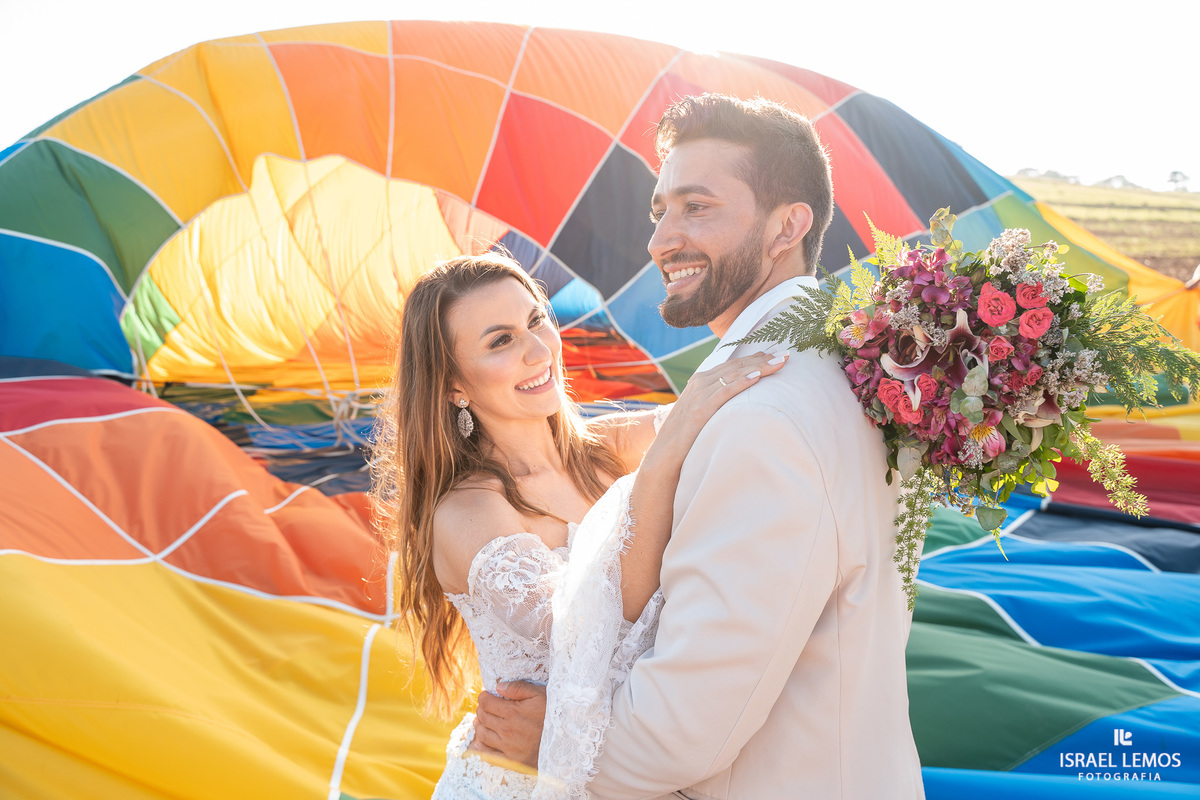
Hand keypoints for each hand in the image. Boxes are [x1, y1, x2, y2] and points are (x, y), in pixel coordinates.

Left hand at [469, 680, 546, 769]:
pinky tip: (480, 742)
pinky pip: (489, 755)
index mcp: (512, 712)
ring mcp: (508, 747)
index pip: (487, 703)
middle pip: (483, 718)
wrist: (566, 742)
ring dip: (479, 726)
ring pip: (483, 735)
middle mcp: (507, 730)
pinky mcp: (512, 760)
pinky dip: (481, 748)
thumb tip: (498, 686)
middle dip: (480, 709)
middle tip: (484, 706)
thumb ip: (518, 688)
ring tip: (481, 721)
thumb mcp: (540, 695)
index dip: (483, 697)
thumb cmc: (554, 715)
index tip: (485, 695)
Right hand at [653, 350, 788, 461]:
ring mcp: (699, 394)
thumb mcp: (701, 411)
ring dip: (759, 367)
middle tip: (786, 354)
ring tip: (779, 362)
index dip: (755, 358)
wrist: (665, 453)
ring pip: (734, 374)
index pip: (732, 364)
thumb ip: (716, 400)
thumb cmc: (687, 435)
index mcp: (700, 380)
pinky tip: (757, 377)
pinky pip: (725, 391)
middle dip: (763, 359)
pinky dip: (742, 382)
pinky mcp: (701, 408)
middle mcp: (700, 382)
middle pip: (736, 365)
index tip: (775, 354)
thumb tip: (738, 399)